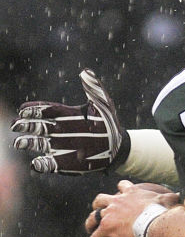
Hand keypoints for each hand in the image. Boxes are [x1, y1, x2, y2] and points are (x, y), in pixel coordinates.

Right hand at [10, 69, 127, 174]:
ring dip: (28, 143)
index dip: (35, 110)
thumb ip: (94, 89)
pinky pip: (49, 164)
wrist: (117, 147)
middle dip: (25, 126)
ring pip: (38, 144)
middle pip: (38, 127)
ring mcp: (60, 146)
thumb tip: (85, 71)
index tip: (23, 110)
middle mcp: (59, 130)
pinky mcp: (63, 162)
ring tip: (19, 143)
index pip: (47, 111)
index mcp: (67, 115)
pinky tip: (36, 164)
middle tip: (15, 125)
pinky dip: (41, 164)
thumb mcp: (103, 105)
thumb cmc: (108, 123)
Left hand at [85, 180, 176, 236]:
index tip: (122, 193)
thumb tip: (179, 195)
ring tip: (90, 228)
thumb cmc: (160, 210)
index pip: (123, 186)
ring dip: (90, 222)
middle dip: (98, 205)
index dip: (122, 189)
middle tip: (100, 211)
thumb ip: (171, 197)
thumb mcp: (167, 200)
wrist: (153, 221)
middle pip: (100, 199)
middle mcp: (117, 201)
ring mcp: (109, 214)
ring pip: (92, 217)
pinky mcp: (106, 228)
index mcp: (131, 193)